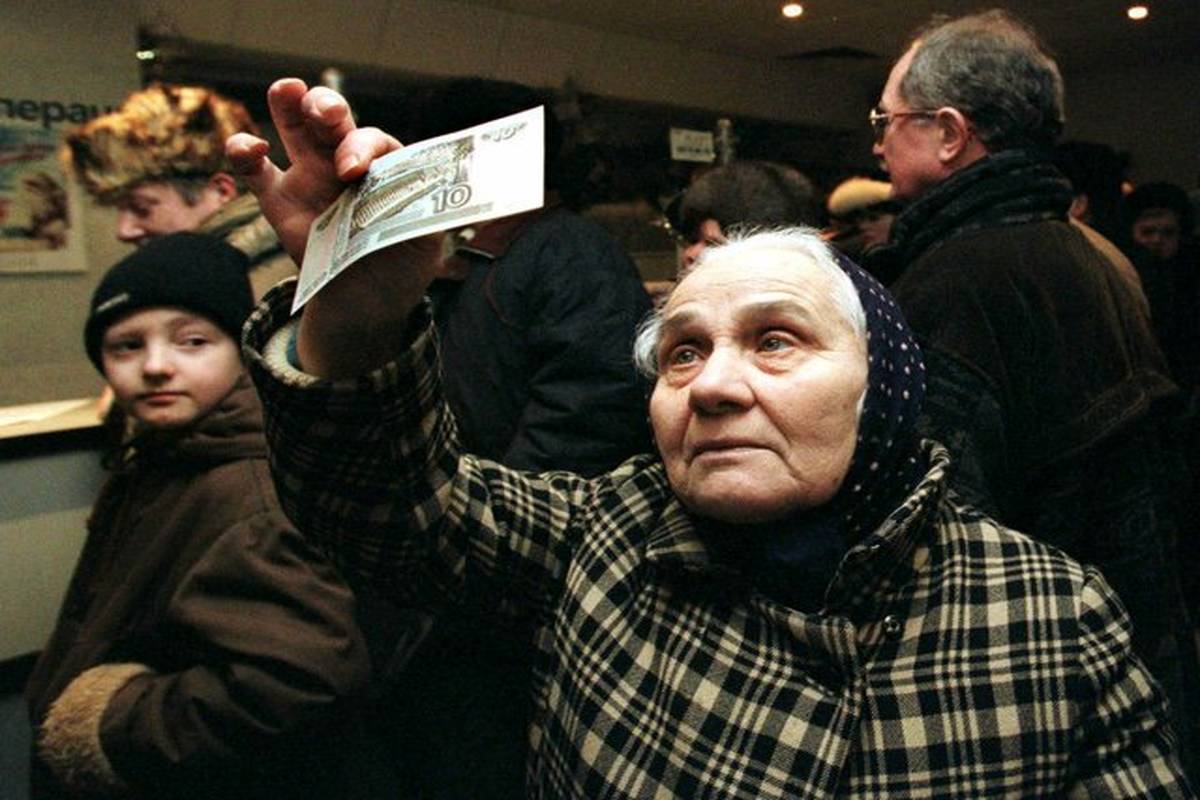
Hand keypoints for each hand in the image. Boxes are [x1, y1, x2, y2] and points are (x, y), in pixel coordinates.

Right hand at [228, 79, 442, 377]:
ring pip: (295, 127)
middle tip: (326, 112)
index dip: (363, 147)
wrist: (367, 306)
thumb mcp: (424, 242)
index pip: (374, 142)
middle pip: (333, 119)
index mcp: (382, 167)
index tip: (353, 170)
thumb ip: (422, 214)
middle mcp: (345, 163)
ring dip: (289, 103)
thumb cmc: (401, 267)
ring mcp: (310, 177)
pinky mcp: (279, 202)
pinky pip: (255, 169)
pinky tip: (249, 149)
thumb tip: (424, 193)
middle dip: (327, 106)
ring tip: (287, 90)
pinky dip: (244, 152)